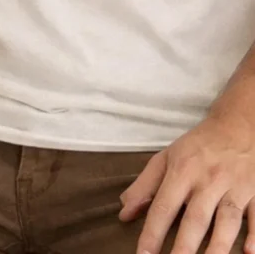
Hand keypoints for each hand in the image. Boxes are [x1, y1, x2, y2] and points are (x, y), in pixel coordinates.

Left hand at [119, 110, 254, 253]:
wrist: (237, 125)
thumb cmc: (197, 147)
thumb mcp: (166, 158)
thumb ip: (144, 185)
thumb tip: (124, 212)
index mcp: (182, 171)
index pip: (163, 206)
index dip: (152, 232)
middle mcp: (208, 181)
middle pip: (196, 219)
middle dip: (184, 247)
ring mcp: (235, 187)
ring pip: (227, 222)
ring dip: (217, 247)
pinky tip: (250, 252)